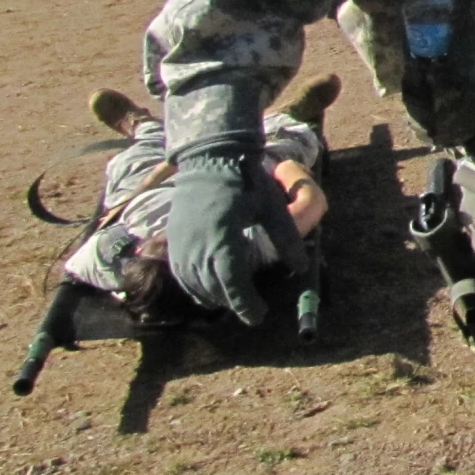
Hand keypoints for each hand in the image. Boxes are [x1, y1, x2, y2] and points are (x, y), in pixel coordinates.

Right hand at [166, 146, 308, 324]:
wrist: (211, 158)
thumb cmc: (246, 181)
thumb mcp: (272, 207)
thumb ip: (286, 238)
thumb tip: (301, 266)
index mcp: (223, 238)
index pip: (232, 283)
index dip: (245, 304)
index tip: (258, 316)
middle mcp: (197, 245)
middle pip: (213, 288)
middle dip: (233, 303)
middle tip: (252, 310)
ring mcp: (180, 243)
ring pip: (195, 284)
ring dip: (214, 296)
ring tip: (234, 301)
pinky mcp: (173, 239)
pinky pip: (182, 273)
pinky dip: (196, 286)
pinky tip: (210, 288)